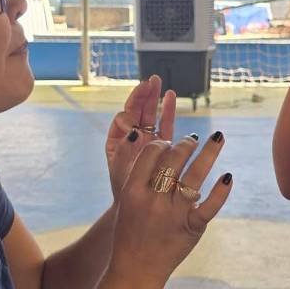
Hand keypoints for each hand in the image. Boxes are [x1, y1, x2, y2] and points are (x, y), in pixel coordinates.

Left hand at [105, 75, 175, 199]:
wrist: (137, 206)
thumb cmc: (126, 190)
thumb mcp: (122, 167)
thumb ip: (126, 146)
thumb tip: (131, 125)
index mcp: (119, 141)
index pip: (125, 117)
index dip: (132, 108)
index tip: (141, 103)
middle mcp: (132, 138)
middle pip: (137, 111)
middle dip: (144, 95)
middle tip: (150, 81)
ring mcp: (148, 141)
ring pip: (151, 115)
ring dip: (154, 98)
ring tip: (158, 82)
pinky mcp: (162, 146)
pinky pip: (165, 124)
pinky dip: (167, 111)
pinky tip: (171, 96)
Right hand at [110, 135, 231, 288]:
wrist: (135, 270)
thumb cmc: (128, 231)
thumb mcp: (122, 200)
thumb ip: (129, 168)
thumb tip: (138, 134)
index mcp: (133, 191)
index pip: (151, 153)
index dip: (162, 143)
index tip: (169, 142)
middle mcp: (153, 201)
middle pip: (174, 160)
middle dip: (186, 144)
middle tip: (192, 139)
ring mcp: (173, 215)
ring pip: (195, 176)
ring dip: (209, 153)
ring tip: (217, 138)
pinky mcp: (191, 229)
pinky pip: (209, 206)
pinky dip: (221, 191)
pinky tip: (228, 176)